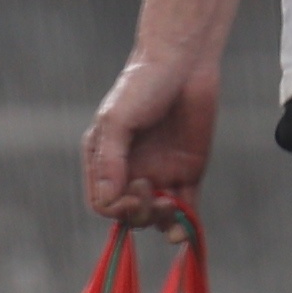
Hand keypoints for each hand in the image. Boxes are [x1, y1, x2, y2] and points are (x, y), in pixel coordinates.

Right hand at [83, 51, 214, 225]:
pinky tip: (184, 230)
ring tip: (171, 205)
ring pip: (157, 217)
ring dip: (162, 222)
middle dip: (140, 214)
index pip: (104, 202)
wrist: (184, 61)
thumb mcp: (117, 119)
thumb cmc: (142, 83)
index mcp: (105, 159)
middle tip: (154, 193)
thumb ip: (109, 160)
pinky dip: (184, 225)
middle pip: (130, 214)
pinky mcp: (187, 172)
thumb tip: (107, 200)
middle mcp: (130, 170)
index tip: (135, 193)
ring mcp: (160, 172)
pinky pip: (185, 208)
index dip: (117, 208)